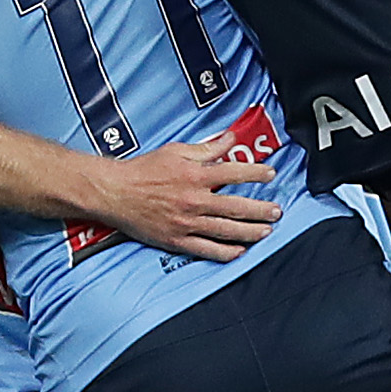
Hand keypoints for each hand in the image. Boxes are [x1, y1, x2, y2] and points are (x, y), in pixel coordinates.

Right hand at [86, 142, 282, 260]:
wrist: (114, 193)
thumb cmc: (142, 170)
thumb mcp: (175, 151)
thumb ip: (206, 148)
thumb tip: (230, 139)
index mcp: (195, 175)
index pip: (234, 173)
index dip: (256, 173)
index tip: (270, 175)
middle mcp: (194, 200)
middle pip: (237, 207)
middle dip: (261, 210)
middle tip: (276, 211)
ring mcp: (186, 223)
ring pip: (226, 230)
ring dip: (250, 232)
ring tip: (266, 231)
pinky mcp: (177, 240)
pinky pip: (207, 249)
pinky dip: (226, 252)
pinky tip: (240, 251)